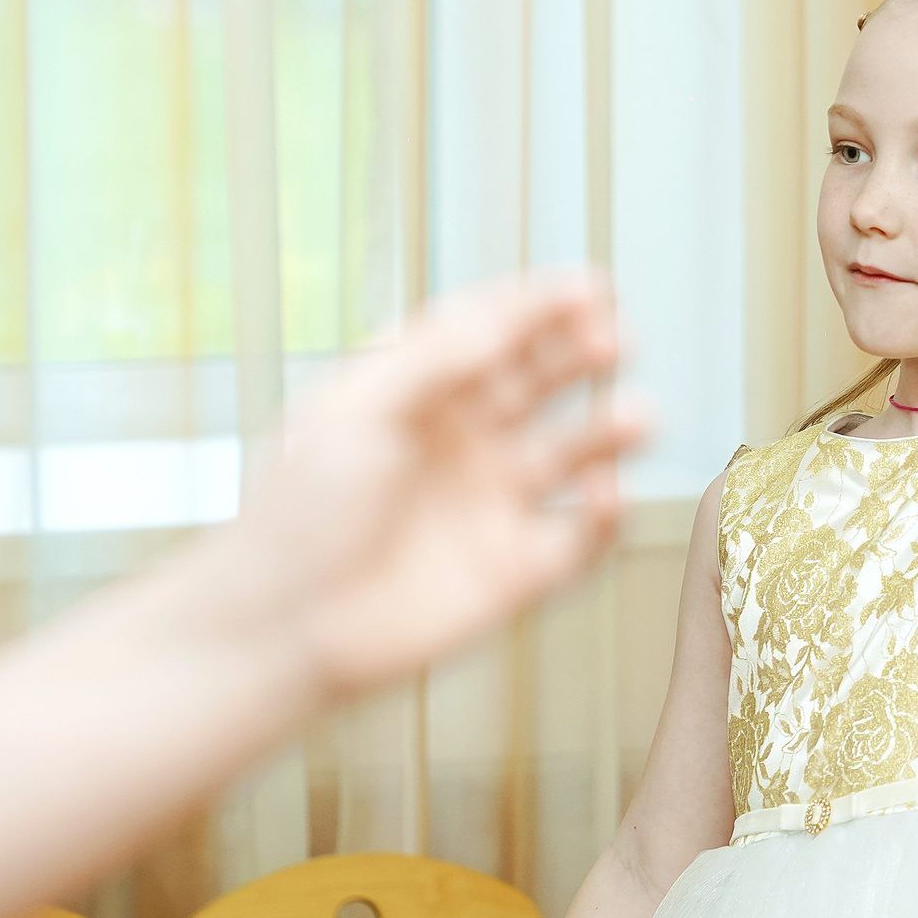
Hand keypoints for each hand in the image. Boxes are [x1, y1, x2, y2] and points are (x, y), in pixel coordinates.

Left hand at [225, 271, 650, 695]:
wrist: (278, 631)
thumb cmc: (293, 516)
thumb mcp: (352, 411)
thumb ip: (431, 359)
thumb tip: (504, 318)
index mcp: (413, 391)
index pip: (489, 329)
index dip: (541, 305)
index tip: (592, 287)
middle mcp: (459, 440)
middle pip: (540, 380)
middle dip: (583, 355)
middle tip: (615, 342)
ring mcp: (488, 505)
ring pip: (571, 453)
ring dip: (608, 431)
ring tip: (638, 417)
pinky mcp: (511, 573)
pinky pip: (577, 539)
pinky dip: (606, 518)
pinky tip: (609, 496)